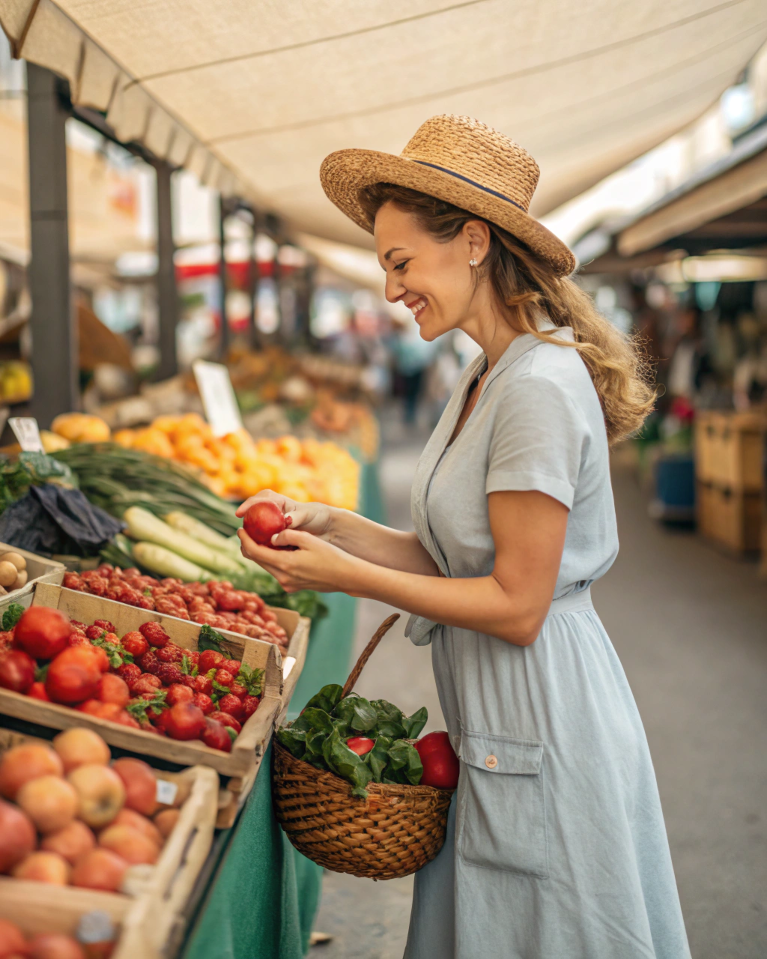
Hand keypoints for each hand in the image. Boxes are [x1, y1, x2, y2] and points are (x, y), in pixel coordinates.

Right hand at [235, 490, 333, 539]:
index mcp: (280, 502)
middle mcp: (273, 511)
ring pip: (256, 527)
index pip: (260, 499)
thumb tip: (285, 520)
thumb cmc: (317, 517)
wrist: (325, 528)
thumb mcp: (309, 515)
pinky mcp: (275, 535)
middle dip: (245, 522)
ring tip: (246, 545)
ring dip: (250, 535)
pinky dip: (259, 544)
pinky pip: (263, 539)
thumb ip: (298, 517)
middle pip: (253, 513)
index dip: (248, 504)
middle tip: (240, 533)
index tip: (239, 513)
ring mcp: (273, 524)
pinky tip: (258, 553)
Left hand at [237, 526, 363, 593]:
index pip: (255, 552)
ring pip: (267, 566)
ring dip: (261, 553)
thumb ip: (288, 535)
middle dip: (249, 546)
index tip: (240, 529)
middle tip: (247, 532)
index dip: (245, 540)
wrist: (346, 577)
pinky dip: (273, 560)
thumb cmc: (331, 556)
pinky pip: (277, 572)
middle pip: (257, 560)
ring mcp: (287, 585)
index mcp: (285, 564)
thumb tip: (272, 537)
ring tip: (261, 538)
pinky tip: (277, 551)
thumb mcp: (309, 540)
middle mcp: (282, 577)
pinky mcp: (292, 587)